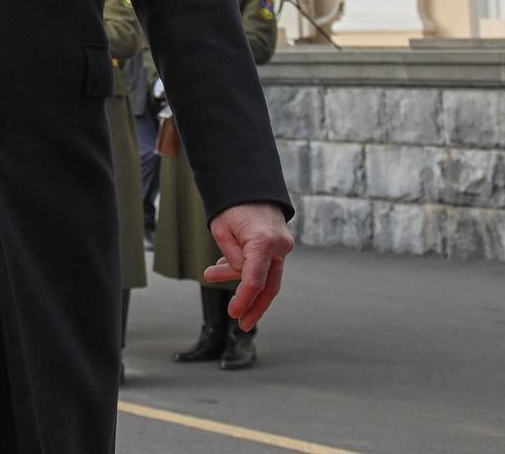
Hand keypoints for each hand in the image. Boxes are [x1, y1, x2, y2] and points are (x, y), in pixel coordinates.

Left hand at [203, 202, 292, 331]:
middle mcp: (279, 246)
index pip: (255, 281)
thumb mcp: (221, 230)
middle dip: (255, 307)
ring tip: (221, 288)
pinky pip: (266, 264)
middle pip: (270, 286)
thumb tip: (235, 276)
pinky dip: (250, 271)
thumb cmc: (232, 205)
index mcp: (264, 242)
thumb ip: (230, 257)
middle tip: (241, 323)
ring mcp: (283, 246)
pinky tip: (226, 269)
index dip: (244, 301)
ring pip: (269, 277)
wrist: (250, 182)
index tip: (233, 314)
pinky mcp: (281, 244)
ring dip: (247, 288)